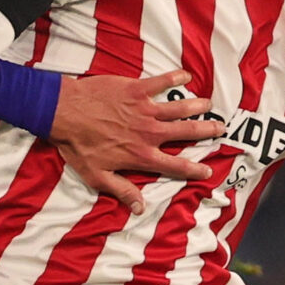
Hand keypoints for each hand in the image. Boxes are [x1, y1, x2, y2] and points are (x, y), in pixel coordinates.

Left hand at [50, 70, 224, 213]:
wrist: (64, 114)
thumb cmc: (78, 146)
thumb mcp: (97, 177)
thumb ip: (122, 191)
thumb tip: (140, 209)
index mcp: (141, 155)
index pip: (174, 166)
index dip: (193, 170)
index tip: (208, 171)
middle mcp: (148, 133)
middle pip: (185, 132)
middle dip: (206, 131)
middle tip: (220, 128)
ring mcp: (144, 109)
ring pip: (179, 108)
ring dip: (196, 106)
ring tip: (209, 104)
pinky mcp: (135, 90)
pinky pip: (160, 82)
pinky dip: (175, 78)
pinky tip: (186, 76)